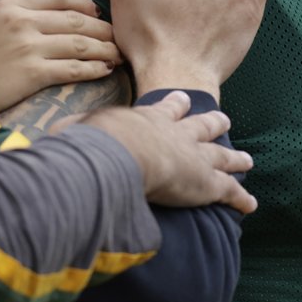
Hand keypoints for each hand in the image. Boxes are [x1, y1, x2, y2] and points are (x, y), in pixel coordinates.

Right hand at [0, 0, 119, 112]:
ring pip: (80, 43)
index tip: (96, 13)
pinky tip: (105, 70)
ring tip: (118, 54)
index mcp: (10, 5)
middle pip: (76, 19)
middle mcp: (22, 21)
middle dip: (102, 28)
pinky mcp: (32, 73)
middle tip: (117, 36)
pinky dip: (94, 69)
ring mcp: (28, 47)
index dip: (84, 3)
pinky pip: (73, 68)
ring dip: (105, 49)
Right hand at [85, 90, 256, 213]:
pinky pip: (229, 192)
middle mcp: (178, 134)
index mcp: (150, 119)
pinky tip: (250, 204)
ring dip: (235, 158)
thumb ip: (70, 134)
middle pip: (202, 125)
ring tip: (247, 159)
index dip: (176, 105)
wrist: (123, 155)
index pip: (166, 108)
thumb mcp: (80, 133)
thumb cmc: (98, 145)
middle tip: (224, 119)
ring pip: (222, 155)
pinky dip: (241, 198)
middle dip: (214, 123)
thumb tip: (50, 137)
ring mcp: (196, 157)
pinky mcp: (207, 183)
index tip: (183, 98)